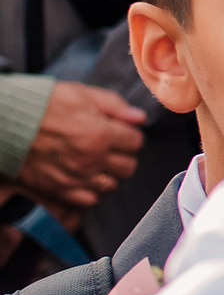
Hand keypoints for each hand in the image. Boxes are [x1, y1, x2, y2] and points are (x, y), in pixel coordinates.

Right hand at [18, 82, 143, 208]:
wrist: (6, 123)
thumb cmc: (42, 104)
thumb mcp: (81, 94)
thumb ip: (114, 106)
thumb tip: (139, 118)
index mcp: (100, 134)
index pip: (136, 142)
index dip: (129, 135)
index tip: (119, 131)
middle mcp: (92, 159)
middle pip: (128, 166)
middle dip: (123, 154)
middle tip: (110, 146)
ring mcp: (76, 177)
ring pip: (112, 184)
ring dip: (109, 173)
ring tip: (97, 161)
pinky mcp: (59, 190)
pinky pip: (90, 199)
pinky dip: (92, 190)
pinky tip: (85, 177)